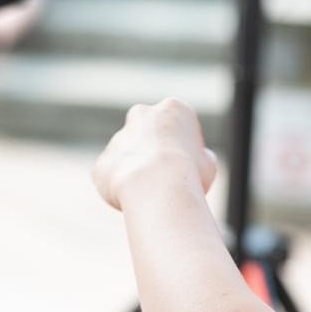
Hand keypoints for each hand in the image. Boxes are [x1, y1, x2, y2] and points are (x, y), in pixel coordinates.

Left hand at [93, 99, 218, 210]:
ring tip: (153, 196)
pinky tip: (136, 202)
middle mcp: (141, 116)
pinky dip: (122, 191)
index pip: (180, 125)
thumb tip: (197, 161)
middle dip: (155, 152)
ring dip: (138, 175)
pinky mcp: (102, 164)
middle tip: (168, 179)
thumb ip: (198, 158)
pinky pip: (114, 179)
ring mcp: (118, 140)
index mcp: (173, 109)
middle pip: (148, 134)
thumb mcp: (208, 164)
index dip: (186, 149)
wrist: (156, 187)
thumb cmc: (189, 175)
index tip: (191, 168)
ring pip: (129, 158)